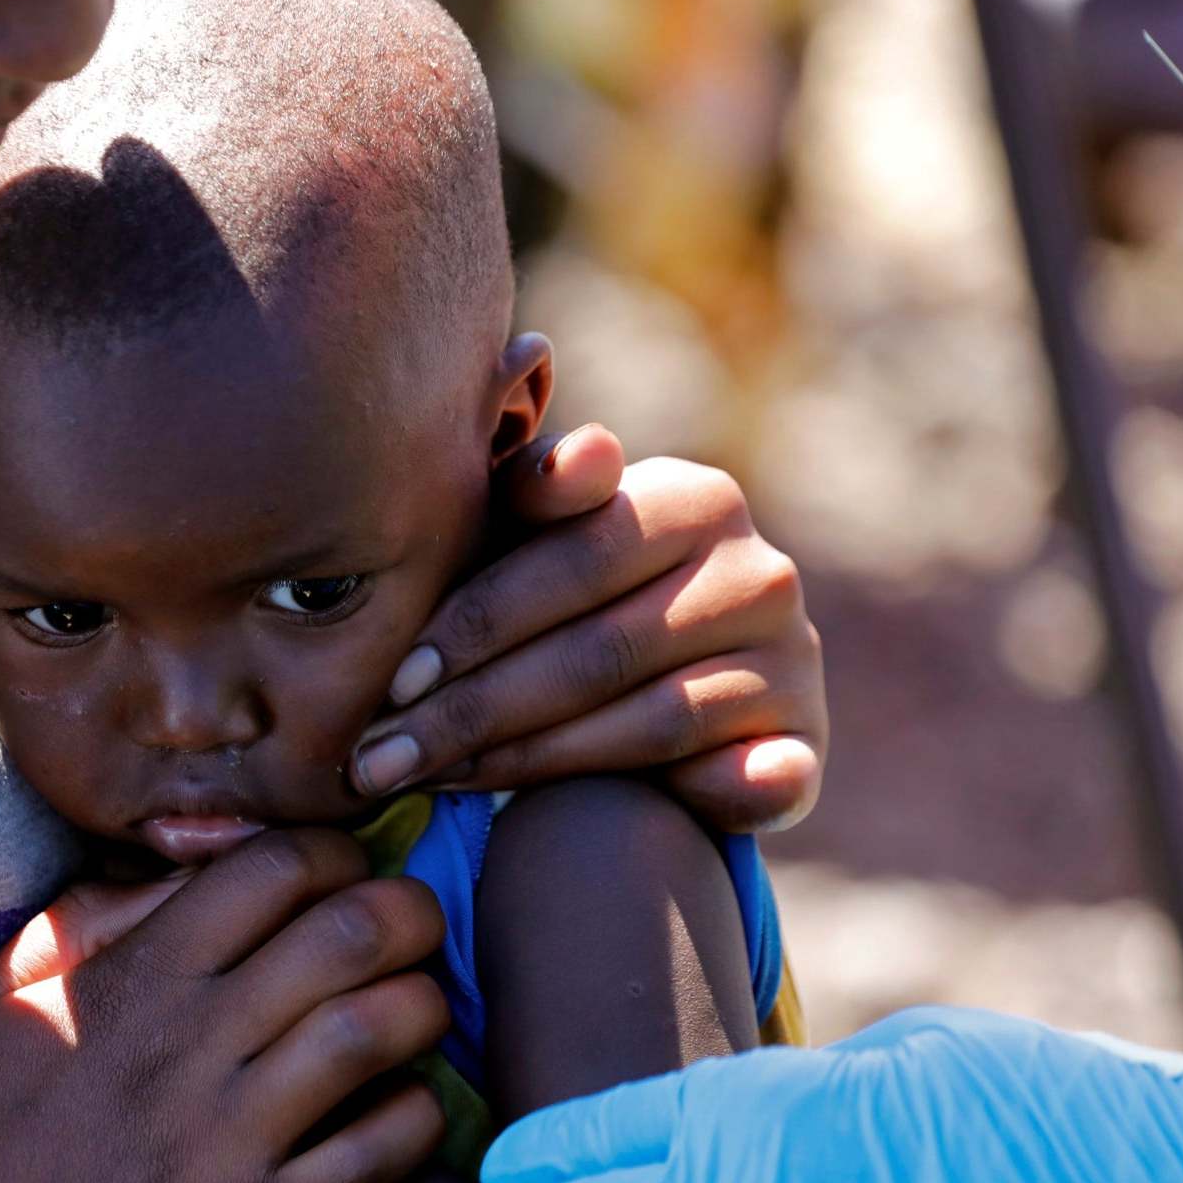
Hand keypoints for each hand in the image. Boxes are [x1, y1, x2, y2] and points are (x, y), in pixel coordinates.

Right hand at [0, 831, 450, 1182]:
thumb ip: (77, 925)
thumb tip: (170, 873)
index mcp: (130, 981)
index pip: (275, 866)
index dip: (334, 856)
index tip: (344, 880)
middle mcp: (190, 1045)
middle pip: (353, 930)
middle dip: (408, 914)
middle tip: (409, 937)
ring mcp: (229, 1142)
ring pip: (381, 1029)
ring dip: (422, 1006)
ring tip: (412, 1018)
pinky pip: (381, 1151)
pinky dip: (415, 1116)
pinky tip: (400, 1112)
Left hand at [350, 427, 825, 833]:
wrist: (687, 688)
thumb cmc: (577, 600)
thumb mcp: (541, 536)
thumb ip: (525, 474)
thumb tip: (527, 361)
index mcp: (696, 498)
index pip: (572, 560)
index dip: (475, 622)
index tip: (395, 679)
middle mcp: (760, 573)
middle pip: (598, 651)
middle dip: (474, 709)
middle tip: (379, 757)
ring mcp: (793, 661)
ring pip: (643, 724)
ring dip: (525, 764)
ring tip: (428, 788)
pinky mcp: (803, 747)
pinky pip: (739, 782)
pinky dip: (692, 799)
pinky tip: (609, 822)